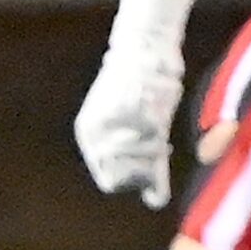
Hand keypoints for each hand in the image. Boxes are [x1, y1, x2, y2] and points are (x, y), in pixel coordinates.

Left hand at [74, 45, 183, 208]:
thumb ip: (138, 164)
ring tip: (158, 134)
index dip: (132, 179)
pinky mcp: (138, 113)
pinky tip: (160, 121)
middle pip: (126, 177)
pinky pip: (157, 142)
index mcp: (88, 134)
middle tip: (156, 146)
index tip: (146, 164)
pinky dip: (162, 138)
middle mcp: (97, 132)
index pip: (110, 182)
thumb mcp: (128, 128)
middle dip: (145, 169)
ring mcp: (117, 124)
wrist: (142, 48)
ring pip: (144, 162)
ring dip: (156, 153)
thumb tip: (155, 201)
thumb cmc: (138, 91)